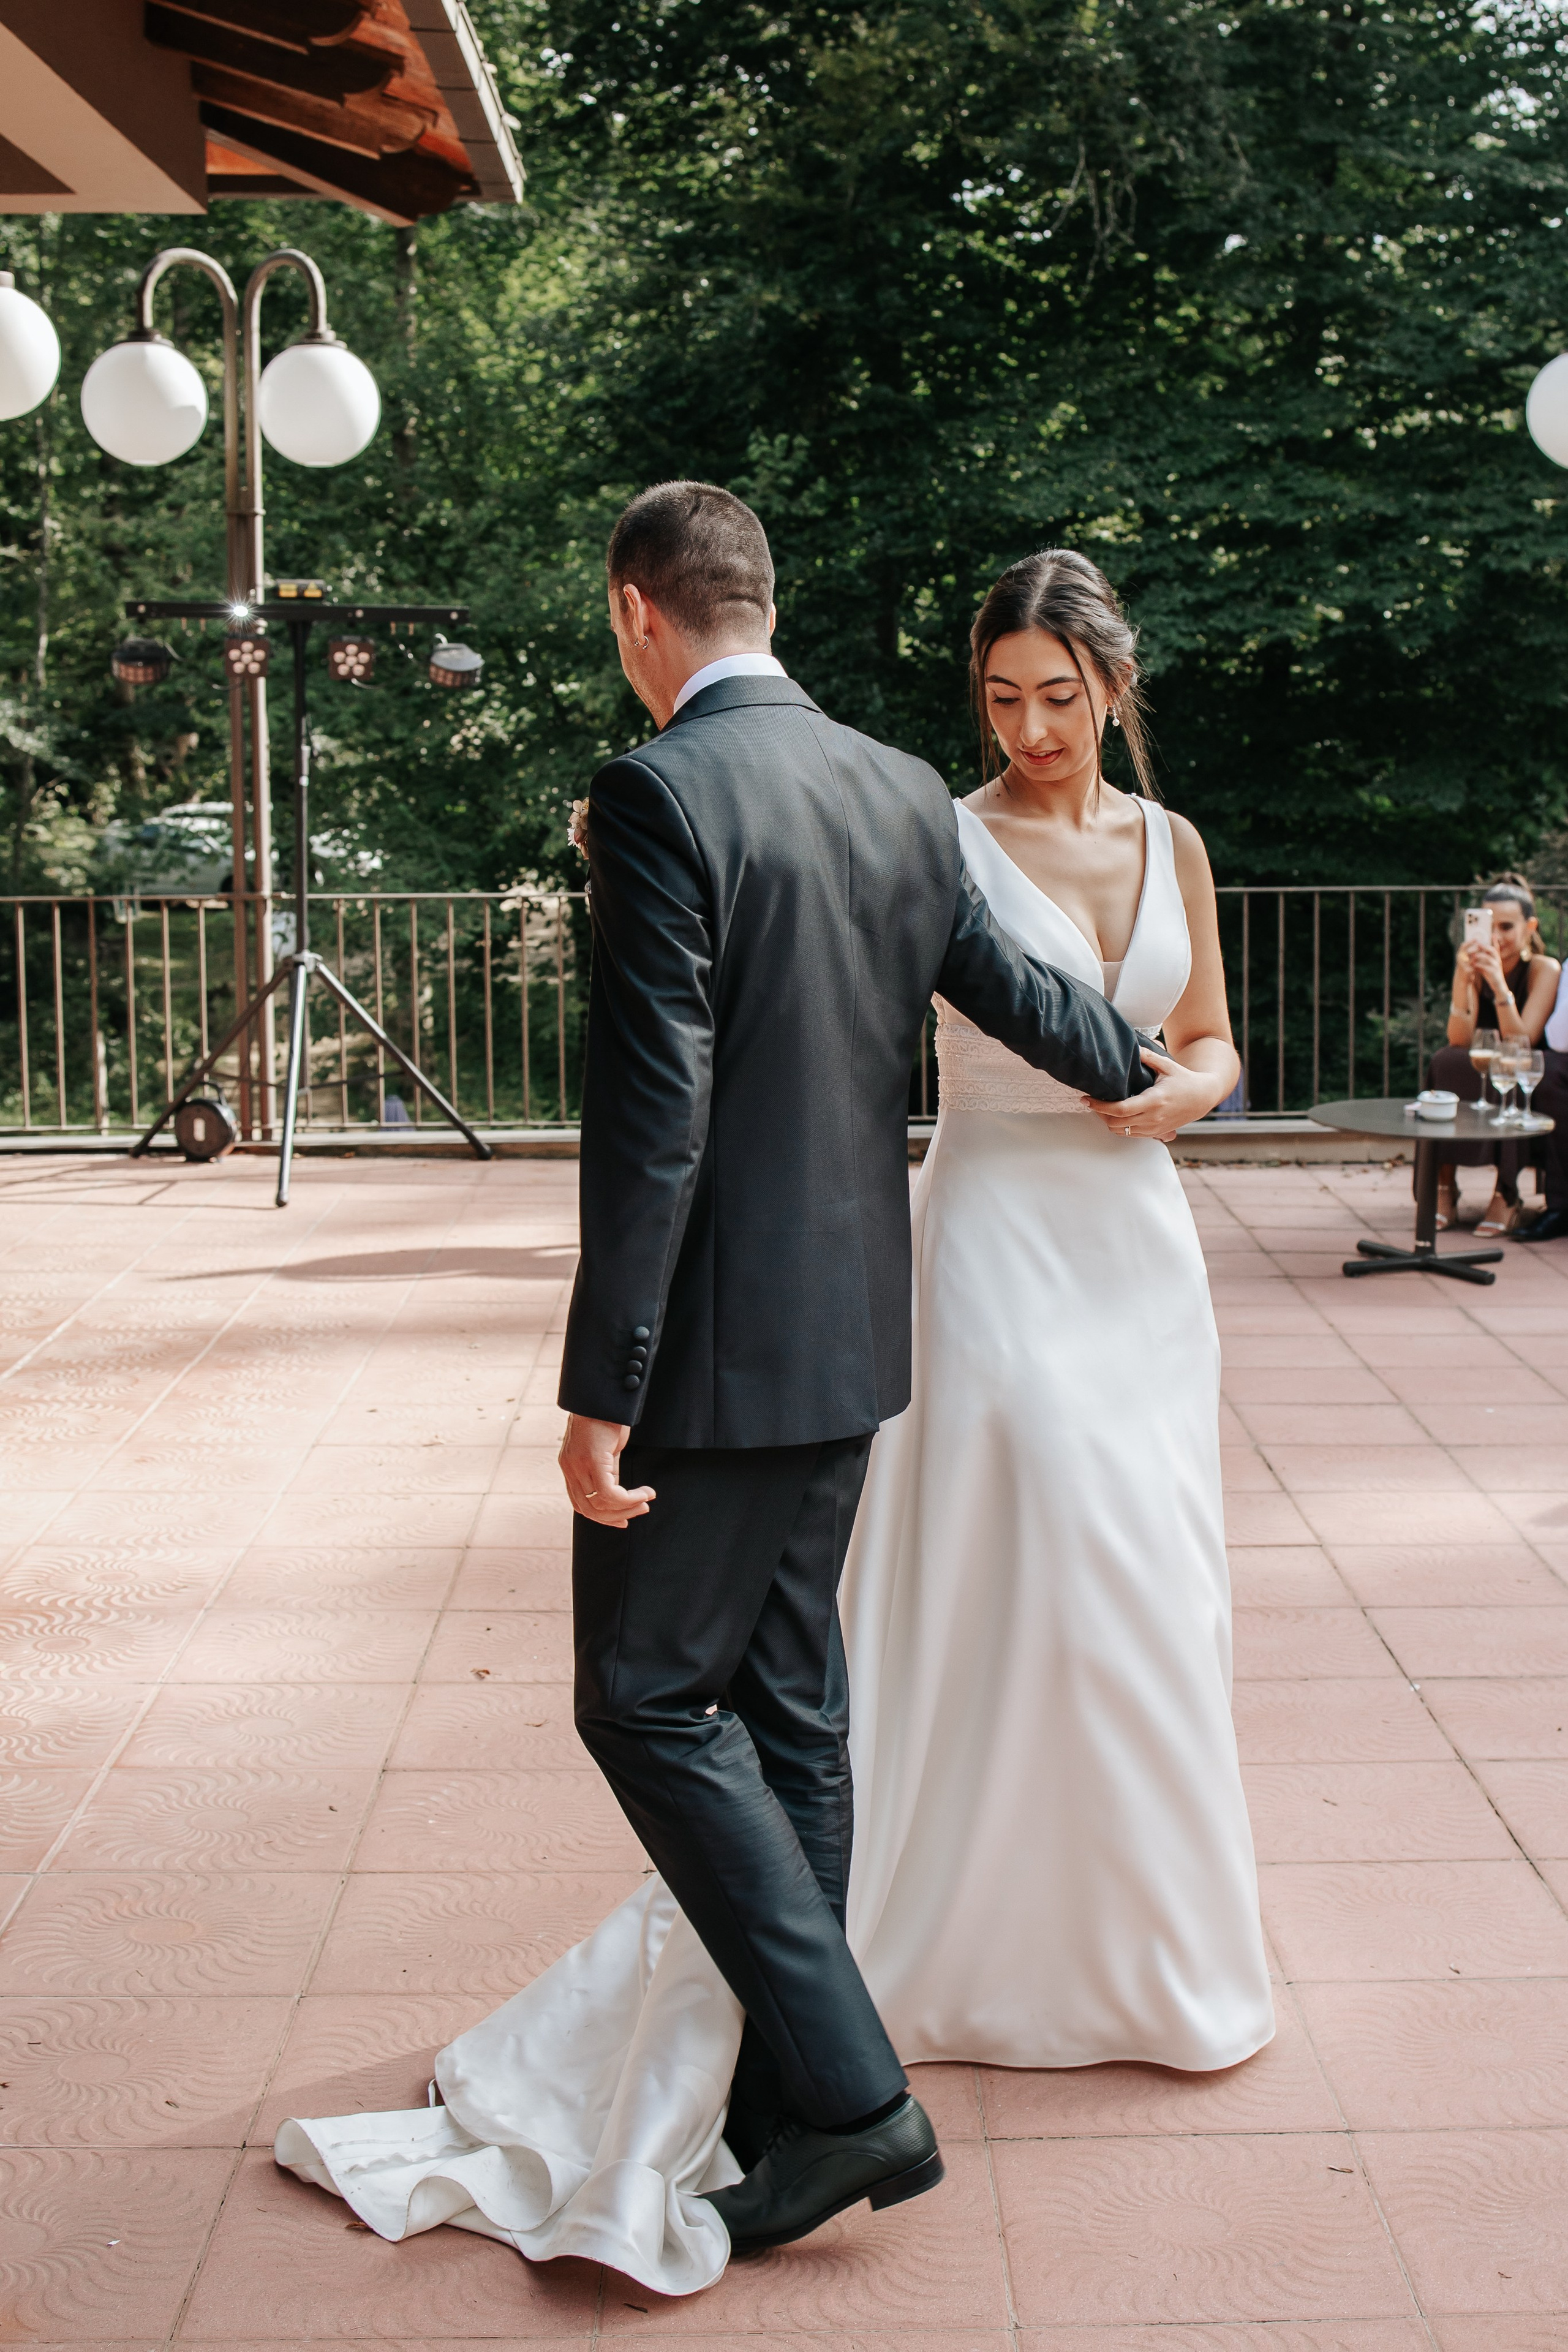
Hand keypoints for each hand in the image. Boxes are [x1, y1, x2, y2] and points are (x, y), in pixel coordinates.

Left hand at [558, 1415, 655, 1527]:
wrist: (603, 1395)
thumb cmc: (606, 1417)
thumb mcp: (604, 1449)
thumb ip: (605, 1469)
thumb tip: (617, 1489)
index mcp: (569, 1467)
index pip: (580, 1504)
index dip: (602, 1517)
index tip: (623, 1519)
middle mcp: (569, 1468)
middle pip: (588, 1510)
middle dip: (616, 1516)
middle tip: (640, 1511)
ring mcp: (578, 1465)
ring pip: (600, 1504)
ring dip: (627, 1507)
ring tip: (646, 1502)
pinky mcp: (592, 1460)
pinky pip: (609, 1493)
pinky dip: (629, 1498)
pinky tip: (645, 1492)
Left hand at [1083, 1048, 1225, 1144]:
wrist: (1202, 1098)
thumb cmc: (1184, 1079)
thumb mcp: (1167, 1065)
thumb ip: (1148, 1057)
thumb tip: (1131, 1047)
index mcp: (1154, 1101)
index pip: (1120, 1109)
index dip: (1099, 1106)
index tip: (1086, 1099)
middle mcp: (1153, 1118)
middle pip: (1115, 1123)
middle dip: (1099, 1114)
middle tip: (1091, 1102)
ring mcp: (1154, 1128)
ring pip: (1121, 1132)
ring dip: (1108, 1121)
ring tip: (1101, 1108)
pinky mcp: (1156, 1133)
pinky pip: (1130, 1134)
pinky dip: (1119, 1126)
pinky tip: (1115, 1115)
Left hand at [1469, 937, 1507, 998]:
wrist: (1498, 985)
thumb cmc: (1491, 974)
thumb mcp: (1487, 965)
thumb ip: (1481, 960)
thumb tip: (1473, 954)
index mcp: (1497, 958)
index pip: (1496, 948)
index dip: (1495, 941)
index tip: (1492, 934)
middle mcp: (1498, 961)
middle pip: (1493, 951)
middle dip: (1485, 946)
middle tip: (1477, 943)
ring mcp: (1497, 967)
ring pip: (1490, 959)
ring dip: (1481, 956)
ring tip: (1473, 955)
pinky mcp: (1494, 973)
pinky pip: (1487, 968)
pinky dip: (1480, 966)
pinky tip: (1474, 965)